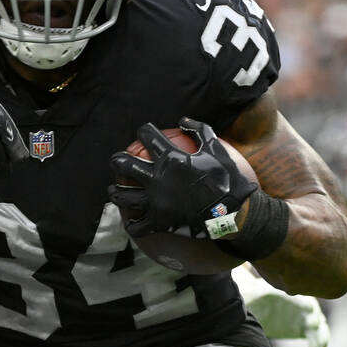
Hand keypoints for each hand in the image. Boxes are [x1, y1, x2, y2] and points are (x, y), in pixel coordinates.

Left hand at [109, 118, 255, 238]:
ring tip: (114, 190)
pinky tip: (131, 221)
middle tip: (116, 161)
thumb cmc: (226, 177)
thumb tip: (182, 120)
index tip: (144, 132)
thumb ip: (199, 130)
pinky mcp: (159, 222)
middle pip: (124, 165)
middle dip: (117, 160)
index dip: (144, 131)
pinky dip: (132, 225)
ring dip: (116, 192)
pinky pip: (137, 226)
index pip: (148, 136)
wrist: (232, 210)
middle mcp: (158, 179)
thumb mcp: (215, 147)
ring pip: (123, 196)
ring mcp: (156, 201)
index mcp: (171, 159)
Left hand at [243, 288, 329, 346]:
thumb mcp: (251, 293)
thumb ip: (251, 291)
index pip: (298, 296)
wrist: (257, 305)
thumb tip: (245, 288)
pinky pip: (313, 334)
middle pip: (311, 309)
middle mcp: (299, 303)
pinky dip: (317, 340)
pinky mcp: (303, 327)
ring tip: (319, 345)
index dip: (303, 302)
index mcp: (288, 292)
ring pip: (316, 324)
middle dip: (314, 317)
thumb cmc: (254, 295)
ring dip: (320, 333)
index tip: (309, 308)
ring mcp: (303, 315)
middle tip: (314, 325)